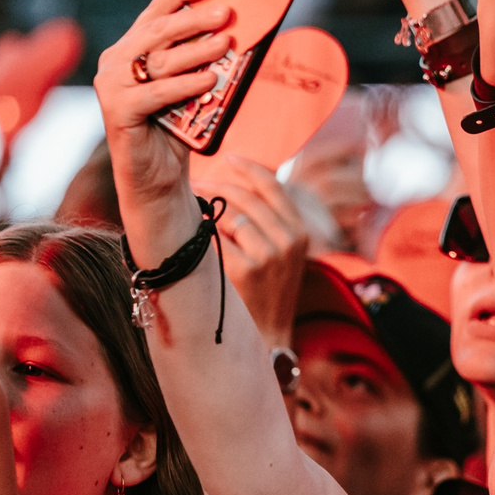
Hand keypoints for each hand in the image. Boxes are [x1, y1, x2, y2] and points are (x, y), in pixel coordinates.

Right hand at [93, 0, 235, 254]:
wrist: (159, 177)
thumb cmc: (177, 127)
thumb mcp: (190, 84)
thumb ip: (200, 58)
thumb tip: (236, 28)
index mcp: (129, 48)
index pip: (155, 13)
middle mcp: (114, 62)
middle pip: (157, 33)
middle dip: (193, 19)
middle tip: (227, 12)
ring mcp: (112, 86)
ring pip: (160, 61)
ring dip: (196, 50)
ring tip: (226, 43)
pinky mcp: (118, 112)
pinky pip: (157, 92)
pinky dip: (185, 85)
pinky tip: (210, 80)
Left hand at [195, 154, 313, 347]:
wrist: (268, 335)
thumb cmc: (268, 291)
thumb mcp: (283, 254)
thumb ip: (269, 222)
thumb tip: (237, 186)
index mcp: (300, 231)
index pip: (273, 186)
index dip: (248, 168)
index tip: (228, 158)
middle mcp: (289, 239)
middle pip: (248, 197)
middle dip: (219, 186)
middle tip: (198, 184)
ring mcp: (269, 255)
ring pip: (231, 216)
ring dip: (209, 210)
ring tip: (195, 209)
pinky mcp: (246, 269)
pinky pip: (219, 239)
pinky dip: (206, 235)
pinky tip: (197, 236)